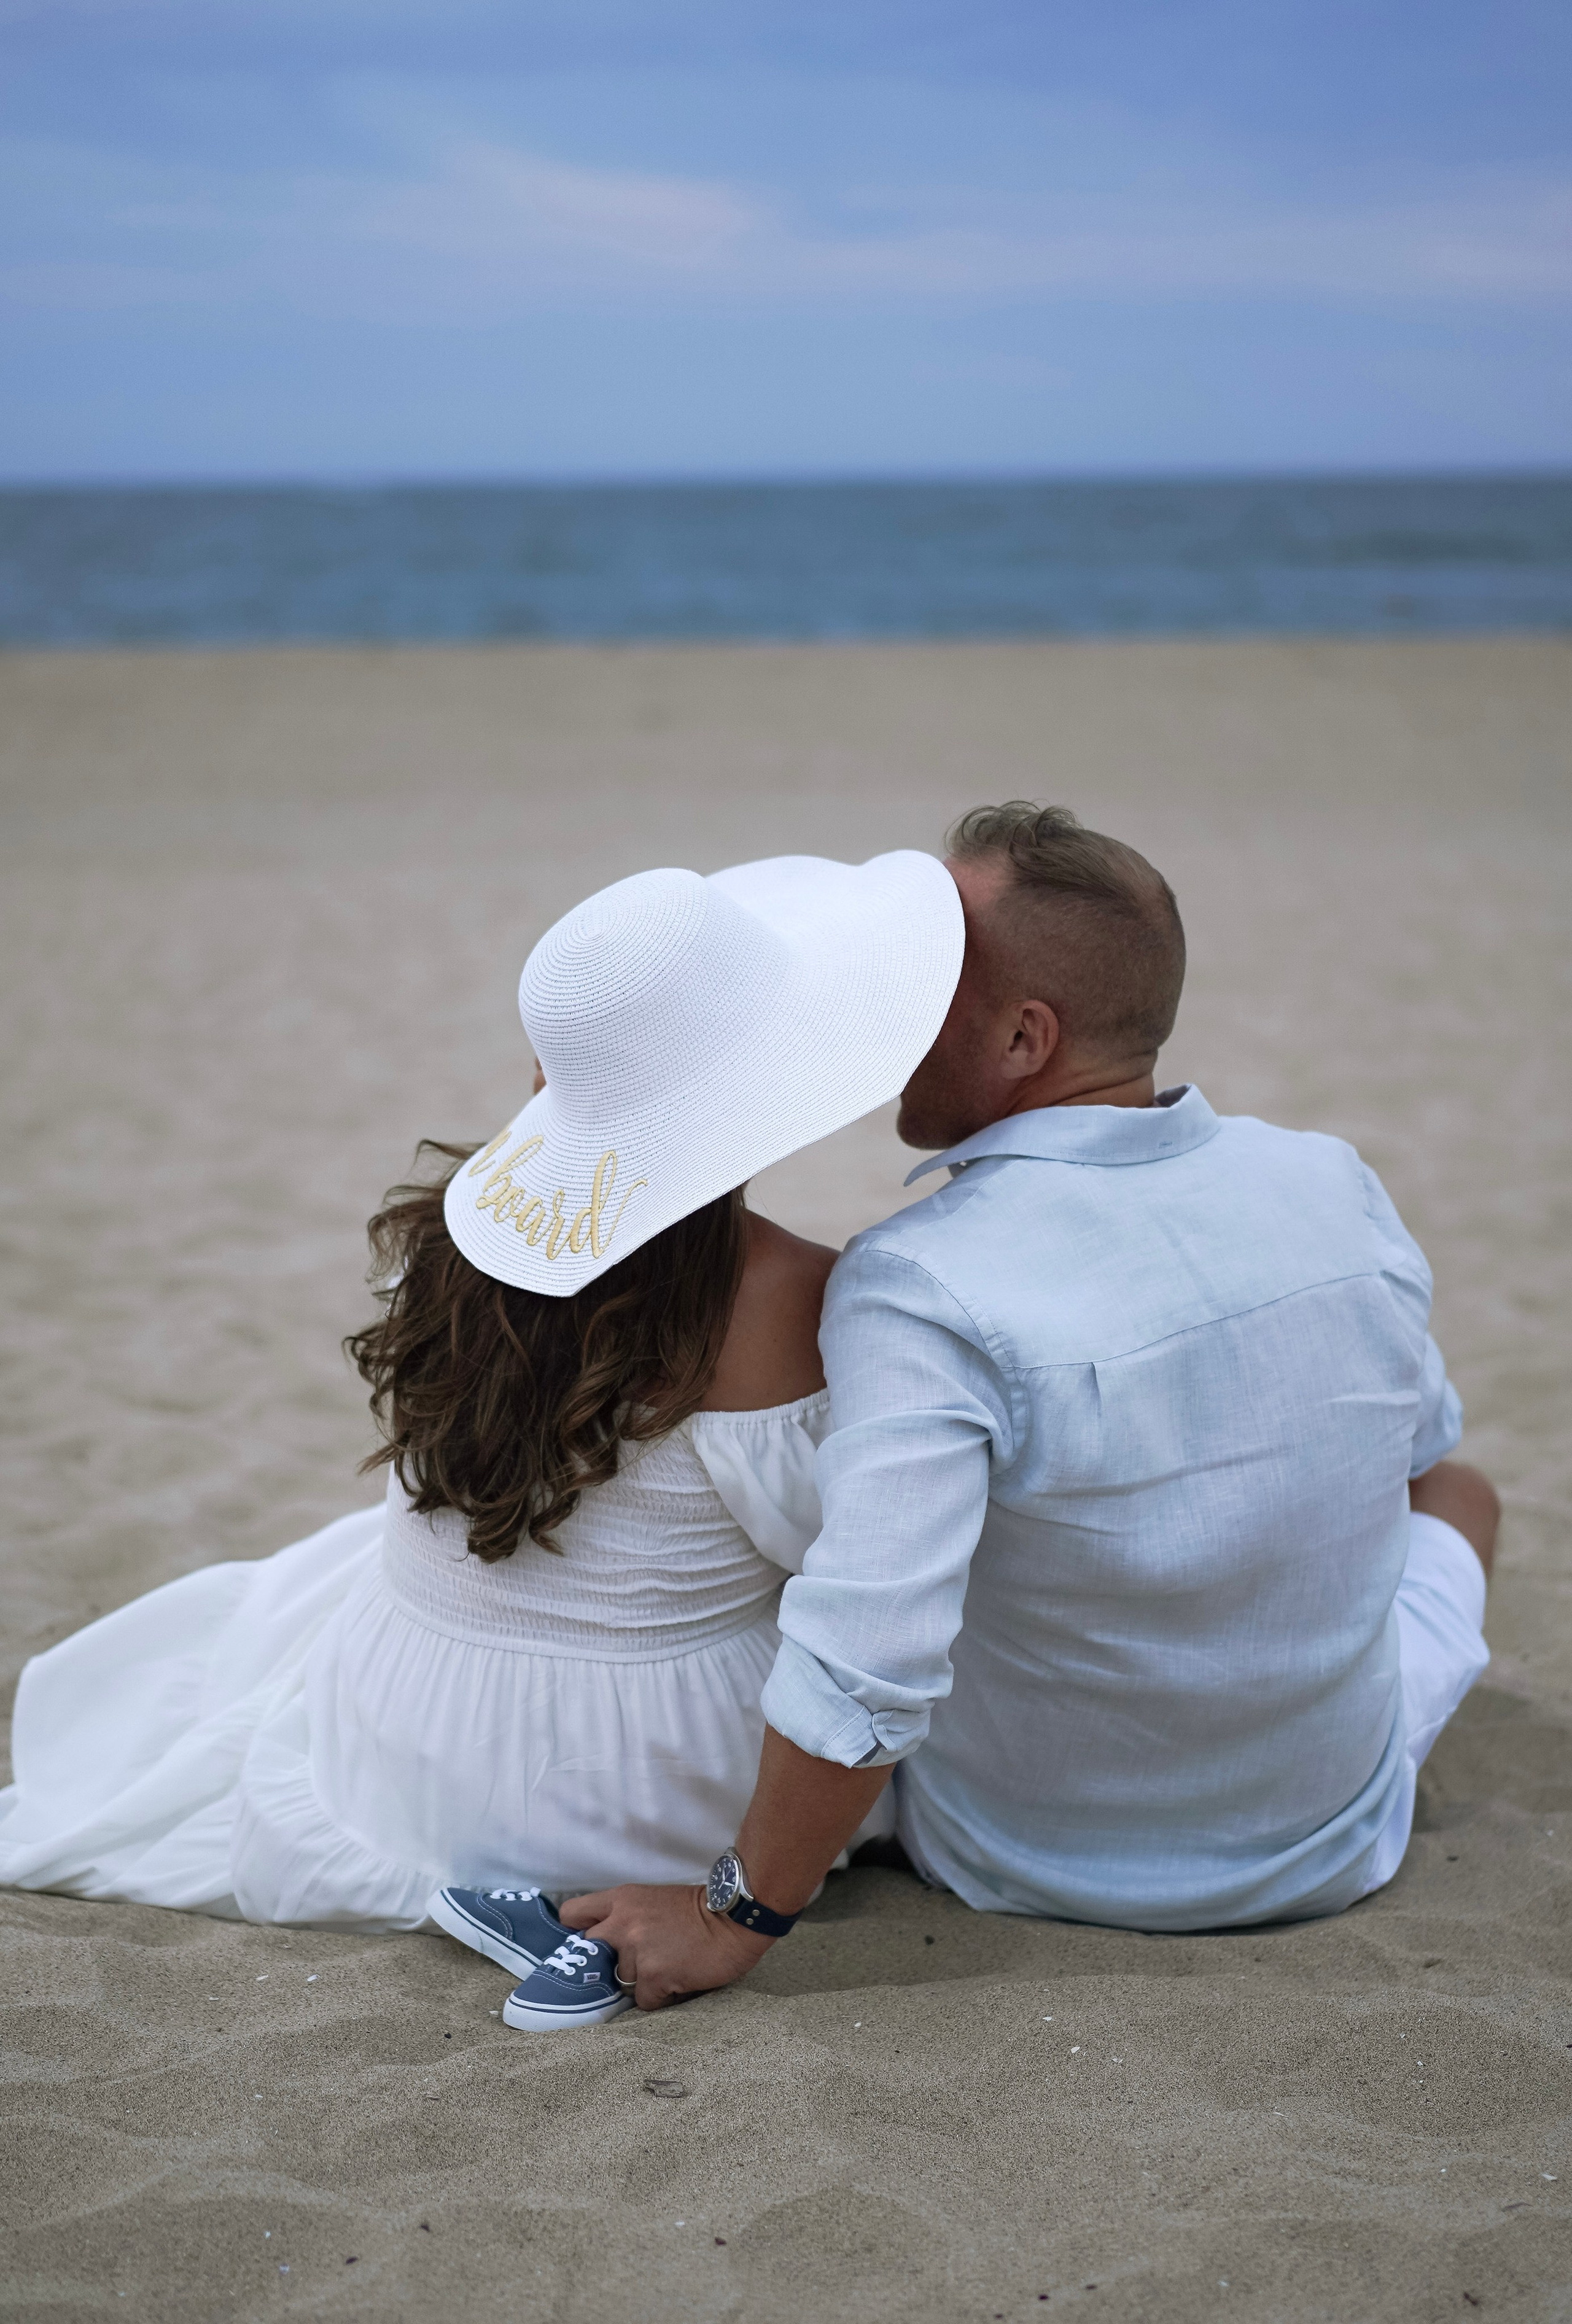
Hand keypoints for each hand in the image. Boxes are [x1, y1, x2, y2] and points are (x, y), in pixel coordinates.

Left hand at [559, 1882, 773, 2010]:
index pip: (573, 1914)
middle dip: (606, 1965)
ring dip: (641, 1982)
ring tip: (668, 1969)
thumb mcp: (654, 1900)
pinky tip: (678, 1982)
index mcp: (622, 1900)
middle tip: (631, 1966)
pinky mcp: (654, 1975)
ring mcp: (637, 1950)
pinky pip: (645, 2001)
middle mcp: (623, 1924)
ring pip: (622, 1982)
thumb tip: (609, 1947)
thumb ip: (627, 1917)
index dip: (575, 1933)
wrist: (735, 1919)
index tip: (586, 1946)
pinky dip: (660, 1998)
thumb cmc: (700, 1910)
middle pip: (589, 1955)